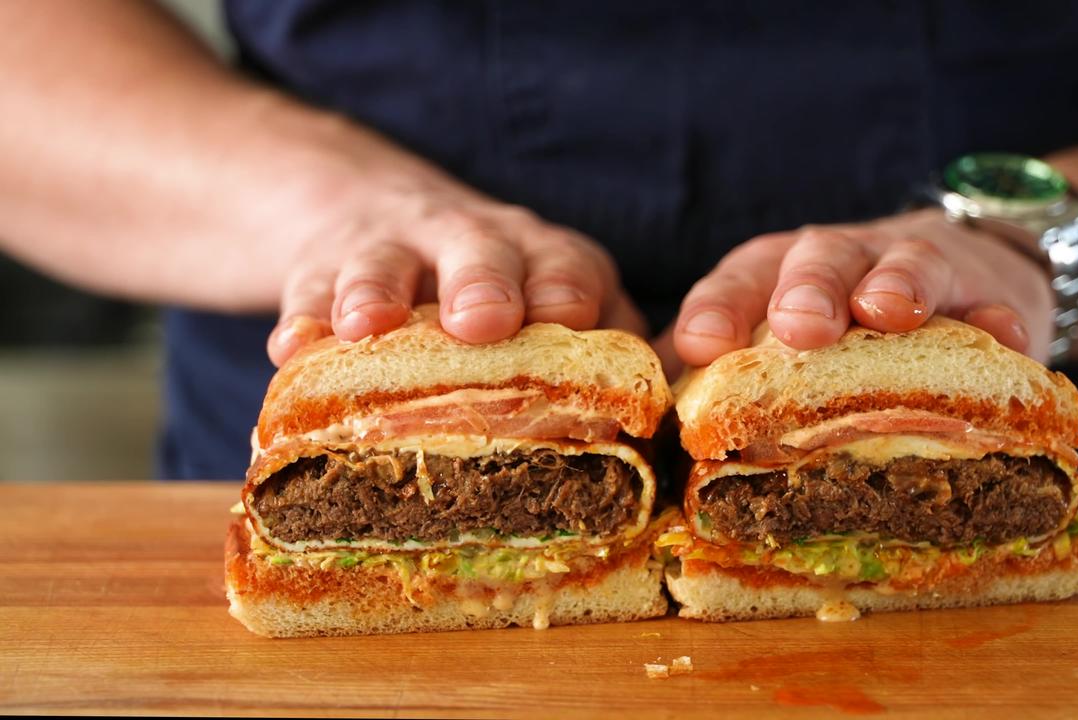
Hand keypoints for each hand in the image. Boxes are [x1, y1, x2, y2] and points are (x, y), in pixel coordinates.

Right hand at [266, 192, 644, 365]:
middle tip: (483, 319)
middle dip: (485, 282)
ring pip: (385, 263)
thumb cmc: (497, 291)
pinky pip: (307, 288)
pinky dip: (301, 318)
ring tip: (368, 325)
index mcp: (544, 262)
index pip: (567, 268)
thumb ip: (601, 359)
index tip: (571, 318)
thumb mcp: (553, 307)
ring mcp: (394, 251)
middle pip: (482, 252)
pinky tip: (293, 348)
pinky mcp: (322, 265)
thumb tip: (660, 446)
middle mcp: (474, 247)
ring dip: (379, 291)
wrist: (378, 211)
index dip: (569, 290)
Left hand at [668, 209, 1053, 368]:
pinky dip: (1000, 320)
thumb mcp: (776, 340)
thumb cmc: (840, 323)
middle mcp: (842, 262)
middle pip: (818, 261)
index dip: (718, 308)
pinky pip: (998, 303)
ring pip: (906, 264)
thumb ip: (718, 379)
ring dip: (896, 284)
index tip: (700, 343)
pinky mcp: (989, 291)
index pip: (738, 281)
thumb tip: (659, 441)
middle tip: (800, 326)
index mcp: (777, 274)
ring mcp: (918, 269)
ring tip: (888, 311)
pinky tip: (1005, 338)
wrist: (963, 268)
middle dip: (806, 290)